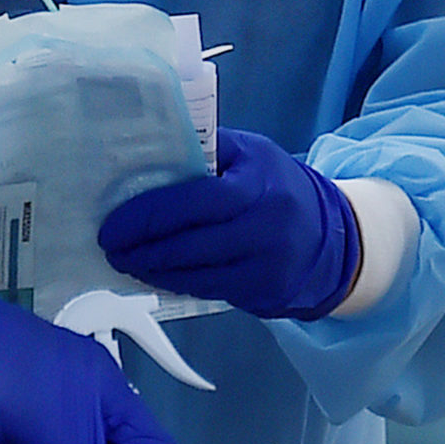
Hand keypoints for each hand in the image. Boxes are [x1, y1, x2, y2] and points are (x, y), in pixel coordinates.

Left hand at [97, 128, 359, 320]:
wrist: (335, 236)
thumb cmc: (278, 186)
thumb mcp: (250, 154)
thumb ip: (205, 150)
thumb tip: (146, 150)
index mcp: (257, 184)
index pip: (195, 201)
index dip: (149, 215)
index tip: (114, 225)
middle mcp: (265, 227)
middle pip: (191, 244)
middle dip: (142, 249)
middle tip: (110, 248)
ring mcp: (266, 265)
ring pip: (196, 274)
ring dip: (153, 271)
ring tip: (125, 262)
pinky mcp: (264, 293)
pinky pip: (209, 291)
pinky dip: (177, 284)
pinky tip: (155, 276)